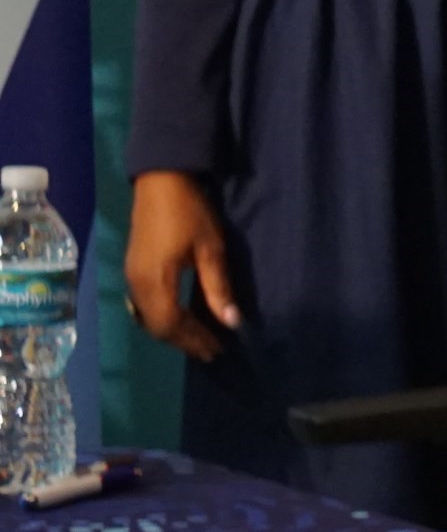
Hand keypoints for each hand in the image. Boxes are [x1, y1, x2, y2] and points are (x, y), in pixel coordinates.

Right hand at [124, 171, 240, 360]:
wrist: (160, 180)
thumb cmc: (190, 212)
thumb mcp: (211, 250)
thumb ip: (217, 288)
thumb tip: (231, 322)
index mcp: (154, 280)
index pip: (172, 324)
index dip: (195, 340)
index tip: (218, 350)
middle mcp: (137, 284)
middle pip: (157, 326)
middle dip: (184, 341)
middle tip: (211, 351)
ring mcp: (131, 277)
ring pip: (148, 318)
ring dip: (173, 332)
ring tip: (199, 340)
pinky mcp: (132, 269)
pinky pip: (144, 306)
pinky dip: (163, 318)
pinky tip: (181, 320)